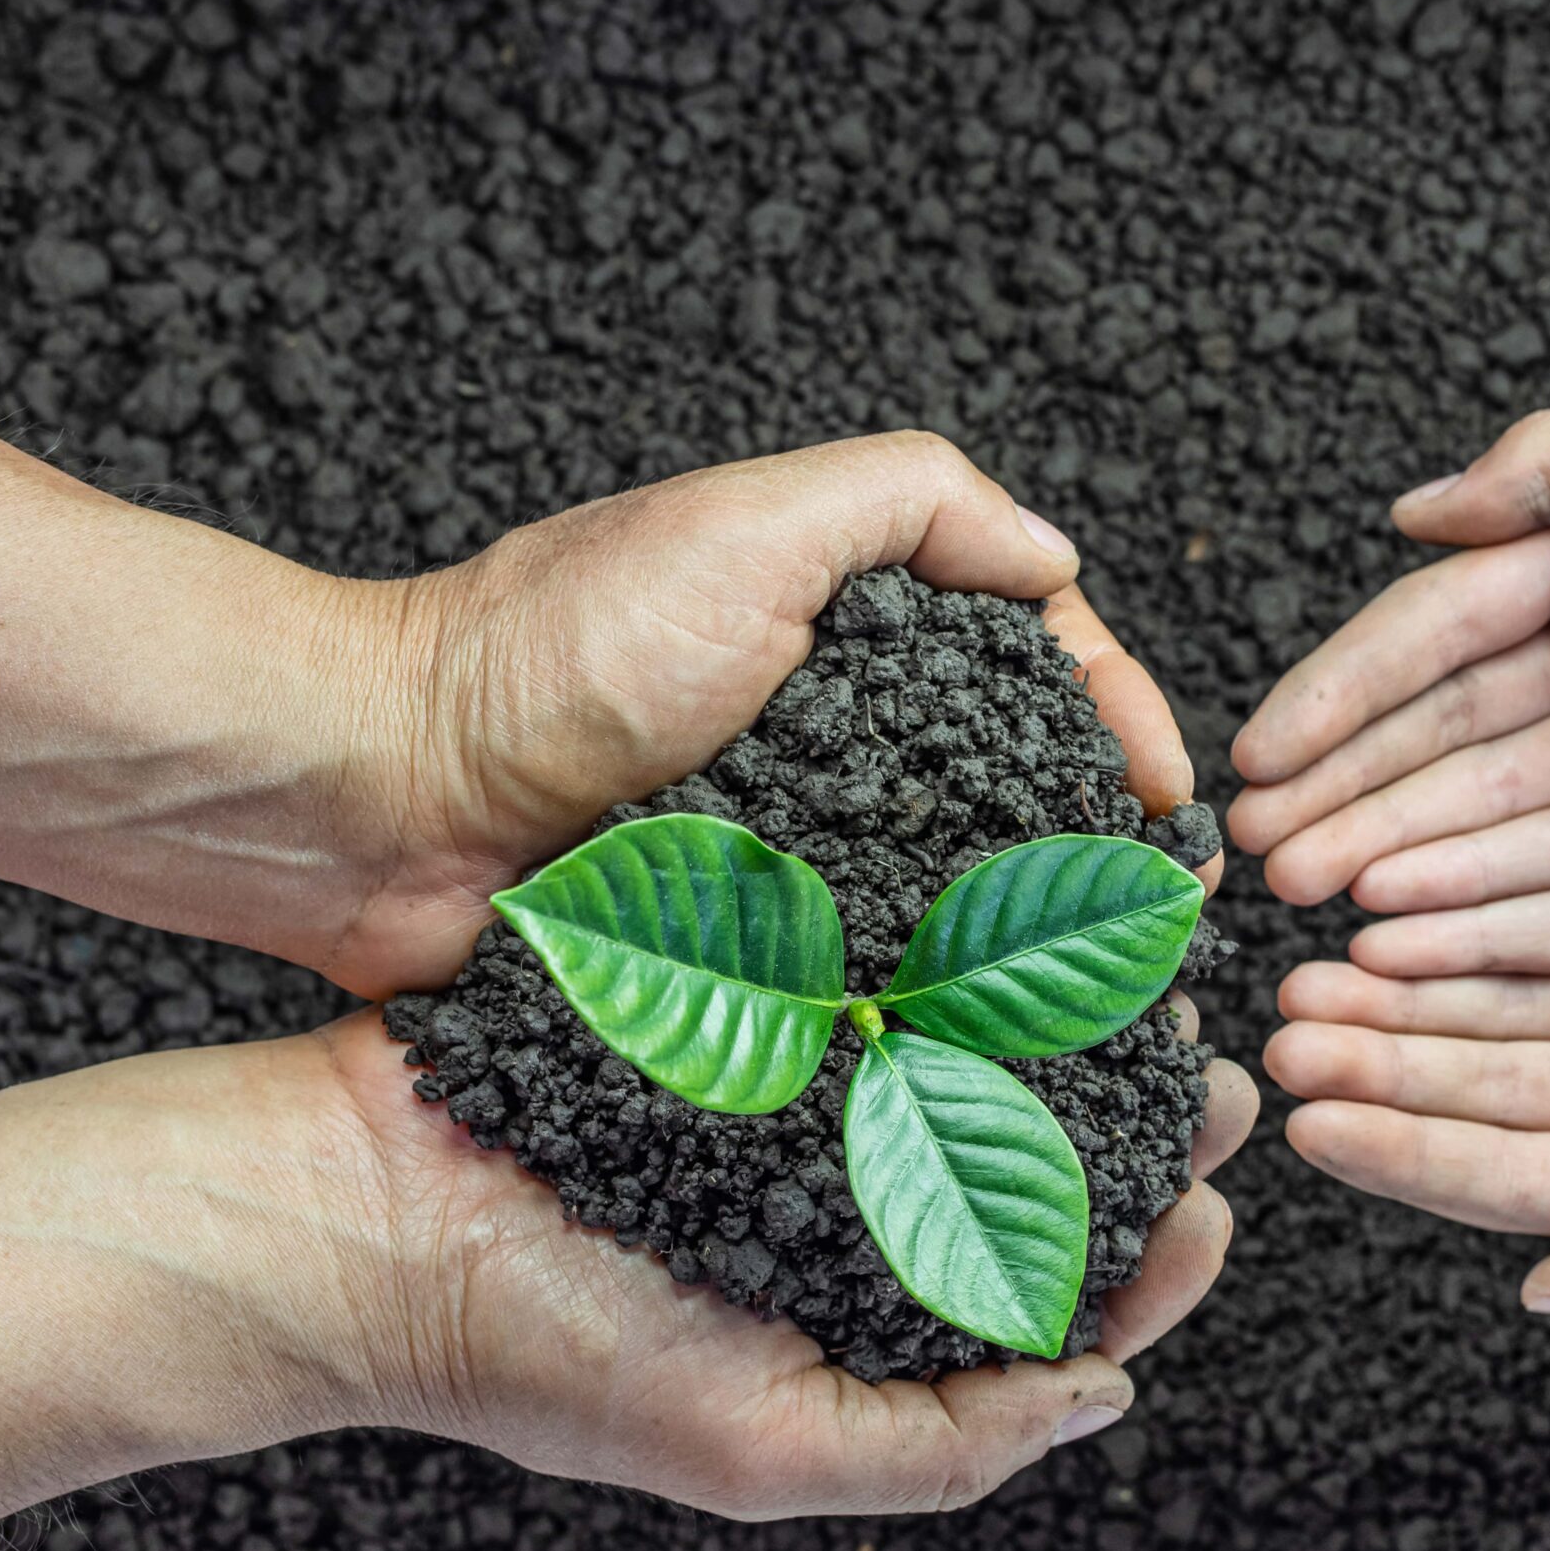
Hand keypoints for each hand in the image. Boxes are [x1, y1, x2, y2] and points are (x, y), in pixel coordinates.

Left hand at [0, 417, 1218, 1000]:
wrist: (380, 802)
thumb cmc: (551, 653)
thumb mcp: (748, 525)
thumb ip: (914, 504)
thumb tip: (1059, 563)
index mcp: (854, 630)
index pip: (1034, 661)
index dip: (1118, 717)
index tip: (1168, 793)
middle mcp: (838, 739)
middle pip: (1014, 783)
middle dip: (1104, 842)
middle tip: (1170, 911)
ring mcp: (793, 851)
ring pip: (953, 893)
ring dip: (1041, 942)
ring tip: (1118, 999)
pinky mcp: (744, 954)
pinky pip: (864, 978)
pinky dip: (937, 1007)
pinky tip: (1000, 1046)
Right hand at [0, 999, 1256, 1541]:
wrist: (359, 1205)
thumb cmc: (541, 1351)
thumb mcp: (757, 1446)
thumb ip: (937, 1443)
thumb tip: (1110, 1397)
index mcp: (864, 1318)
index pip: (1052, 1299)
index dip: (1154, 1256)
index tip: (1214, 1206)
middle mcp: (847, 1202)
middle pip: (1037, 1159)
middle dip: (1140, 1123)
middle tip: (1214, 1068)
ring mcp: (800, 1094)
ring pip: (979, 1053)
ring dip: (1072, 1020)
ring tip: (1149, 980)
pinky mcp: (748, 1001)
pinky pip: (877, 972)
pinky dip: (953, 949)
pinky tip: (1017, 916)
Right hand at [1228, 407, 1549, 909]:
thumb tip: (1412, 509)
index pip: (1435, 636)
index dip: (1342, 698)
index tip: (1260, 756)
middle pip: (1451, 739)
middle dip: (1352, 795)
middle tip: (1264, 855)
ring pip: (1497, 816)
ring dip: (1401, 857)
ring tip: (1314, 902)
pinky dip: (1490, 903)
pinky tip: (1413, 929)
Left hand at [1264, 821, 1549, 1336]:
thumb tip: (1545, 1294)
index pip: (1517, 1172)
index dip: (1413, 1146)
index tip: (1314, 1121)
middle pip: (1497, 1071)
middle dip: (1389, 1053)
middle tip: (1283, 1025)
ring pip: (1520, 982)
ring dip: (1420, 973)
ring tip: (1318, 956)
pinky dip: (1499, 897)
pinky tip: (1413, 891)